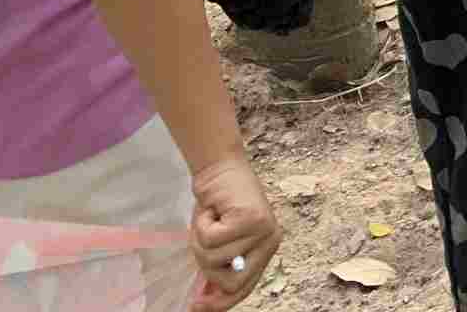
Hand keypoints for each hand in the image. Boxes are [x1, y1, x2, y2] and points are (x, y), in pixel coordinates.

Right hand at [187, 156, 280, 310]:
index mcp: (266, 249)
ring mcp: (263, 229)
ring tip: (209, 221)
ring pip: (216, 259)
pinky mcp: (250, 218)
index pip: (245, 288)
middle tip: (201, 242)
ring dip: (200, 242)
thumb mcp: (219, 243)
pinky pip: (211, 239)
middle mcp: (270, 240)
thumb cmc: (217, 207)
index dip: (220, 302)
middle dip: (207, 267)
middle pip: (232, 281)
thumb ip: (221, 268)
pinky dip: (201, 226)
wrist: (219, 169)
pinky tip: (211, 211)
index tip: (196, 307)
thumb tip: (205, 302)